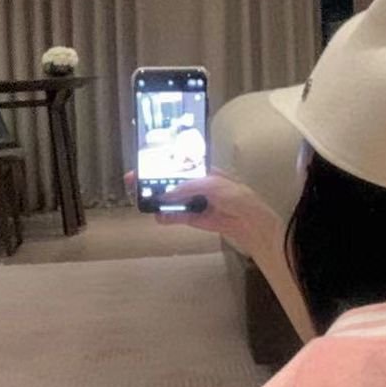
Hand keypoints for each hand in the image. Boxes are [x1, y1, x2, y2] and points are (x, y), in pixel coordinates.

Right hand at [125, 170, 283, 259]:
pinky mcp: (196, 219)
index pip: (179, 164)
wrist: (251, 223)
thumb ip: (190, 187)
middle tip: (134, 181)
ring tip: (141, 199)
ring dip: (157, 200)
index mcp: (203, 171)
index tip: (144, 163)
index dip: (161, 163)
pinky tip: (157, 216)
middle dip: (153, 181)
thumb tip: (168, 193)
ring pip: (171, 200)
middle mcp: (197, 185)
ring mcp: (195, 202)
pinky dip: (167, 217)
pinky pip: (177, 217)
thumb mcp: (214, 185)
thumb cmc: (237, 197)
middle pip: (171, 182)